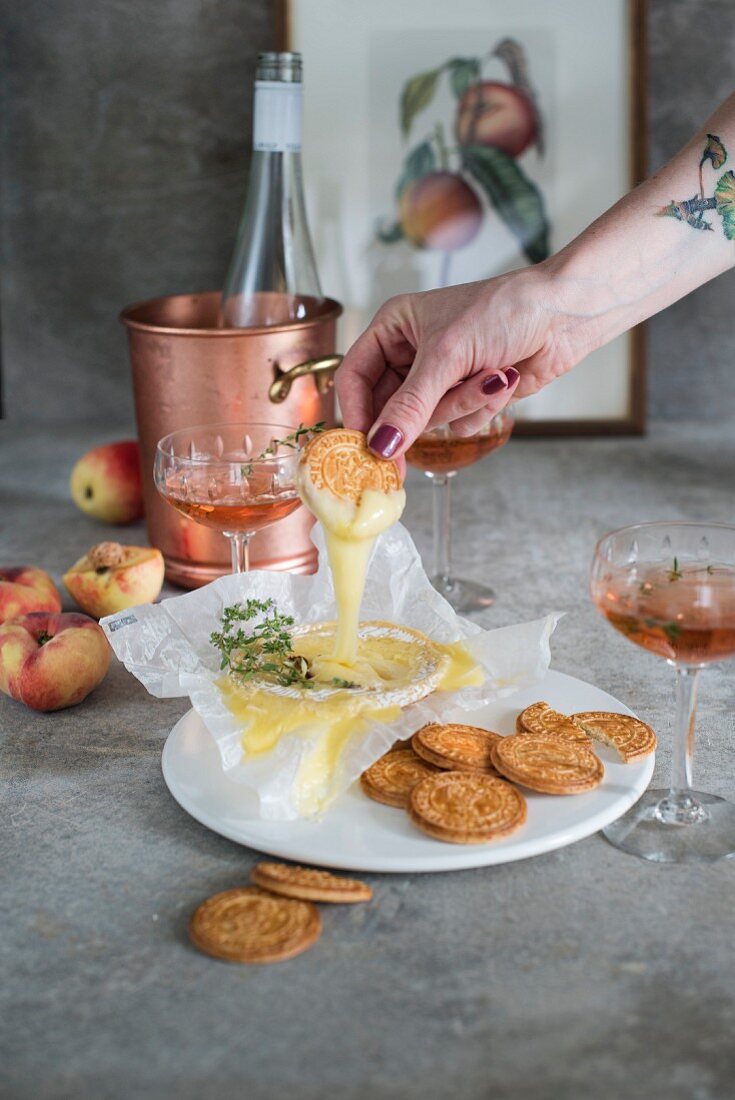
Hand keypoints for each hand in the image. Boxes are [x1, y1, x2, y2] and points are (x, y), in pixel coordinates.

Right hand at [335, 261, 587, 459]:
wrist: (564, 315)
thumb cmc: (504, 311)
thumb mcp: (447, 355)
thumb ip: (410, 406)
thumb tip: (381, 446)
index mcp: (392, 328)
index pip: (354, 379)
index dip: (357, 414)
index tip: (368, 448)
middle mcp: (410, 354)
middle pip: (391, 408)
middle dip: (426, 411)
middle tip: (445, 412)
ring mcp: (439, 378)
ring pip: (429, 420)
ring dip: (463, 404)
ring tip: (492, 376)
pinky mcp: (466, 396)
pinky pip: (457, 424)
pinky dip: (481, 409)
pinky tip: (503, 381)